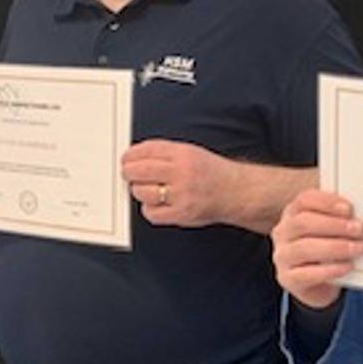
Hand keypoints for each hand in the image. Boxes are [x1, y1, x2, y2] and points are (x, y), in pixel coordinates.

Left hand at [120, 139, 234, 228]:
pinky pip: (152, 213)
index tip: (126, 159)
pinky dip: (149, 210)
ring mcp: (181, 194)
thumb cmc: (211, 173)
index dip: (131, 155)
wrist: (236, 191)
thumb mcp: (191, 152)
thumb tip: (135, 158)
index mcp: (183, 153)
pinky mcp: (181, 213)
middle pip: (139, 171)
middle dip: (129, 173)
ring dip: (139, 192)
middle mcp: (182, 172)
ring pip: (142, 192)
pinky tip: (156, 205)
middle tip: (129, 175)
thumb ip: (164, 154)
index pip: (147, 150)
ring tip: (146, 190)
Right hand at [271, 190, 362, 309]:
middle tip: (358, 229)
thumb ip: (339, 220)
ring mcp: (283, 256)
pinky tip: (347, 266)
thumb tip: (359, 217)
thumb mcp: (329, 232)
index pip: (304, 201)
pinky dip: (330, 269)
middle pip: (303, 222)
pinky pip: (307, 274)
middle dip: (334, 225)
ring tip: (357, 248)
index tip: (349, 209)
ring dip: (335, 247)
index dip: (327, 202)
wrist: (317, 286)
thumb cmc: (325, 253)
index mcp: (292, 214)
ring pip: (304, 248)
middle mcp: (283, 233)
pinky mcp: (288, 279)